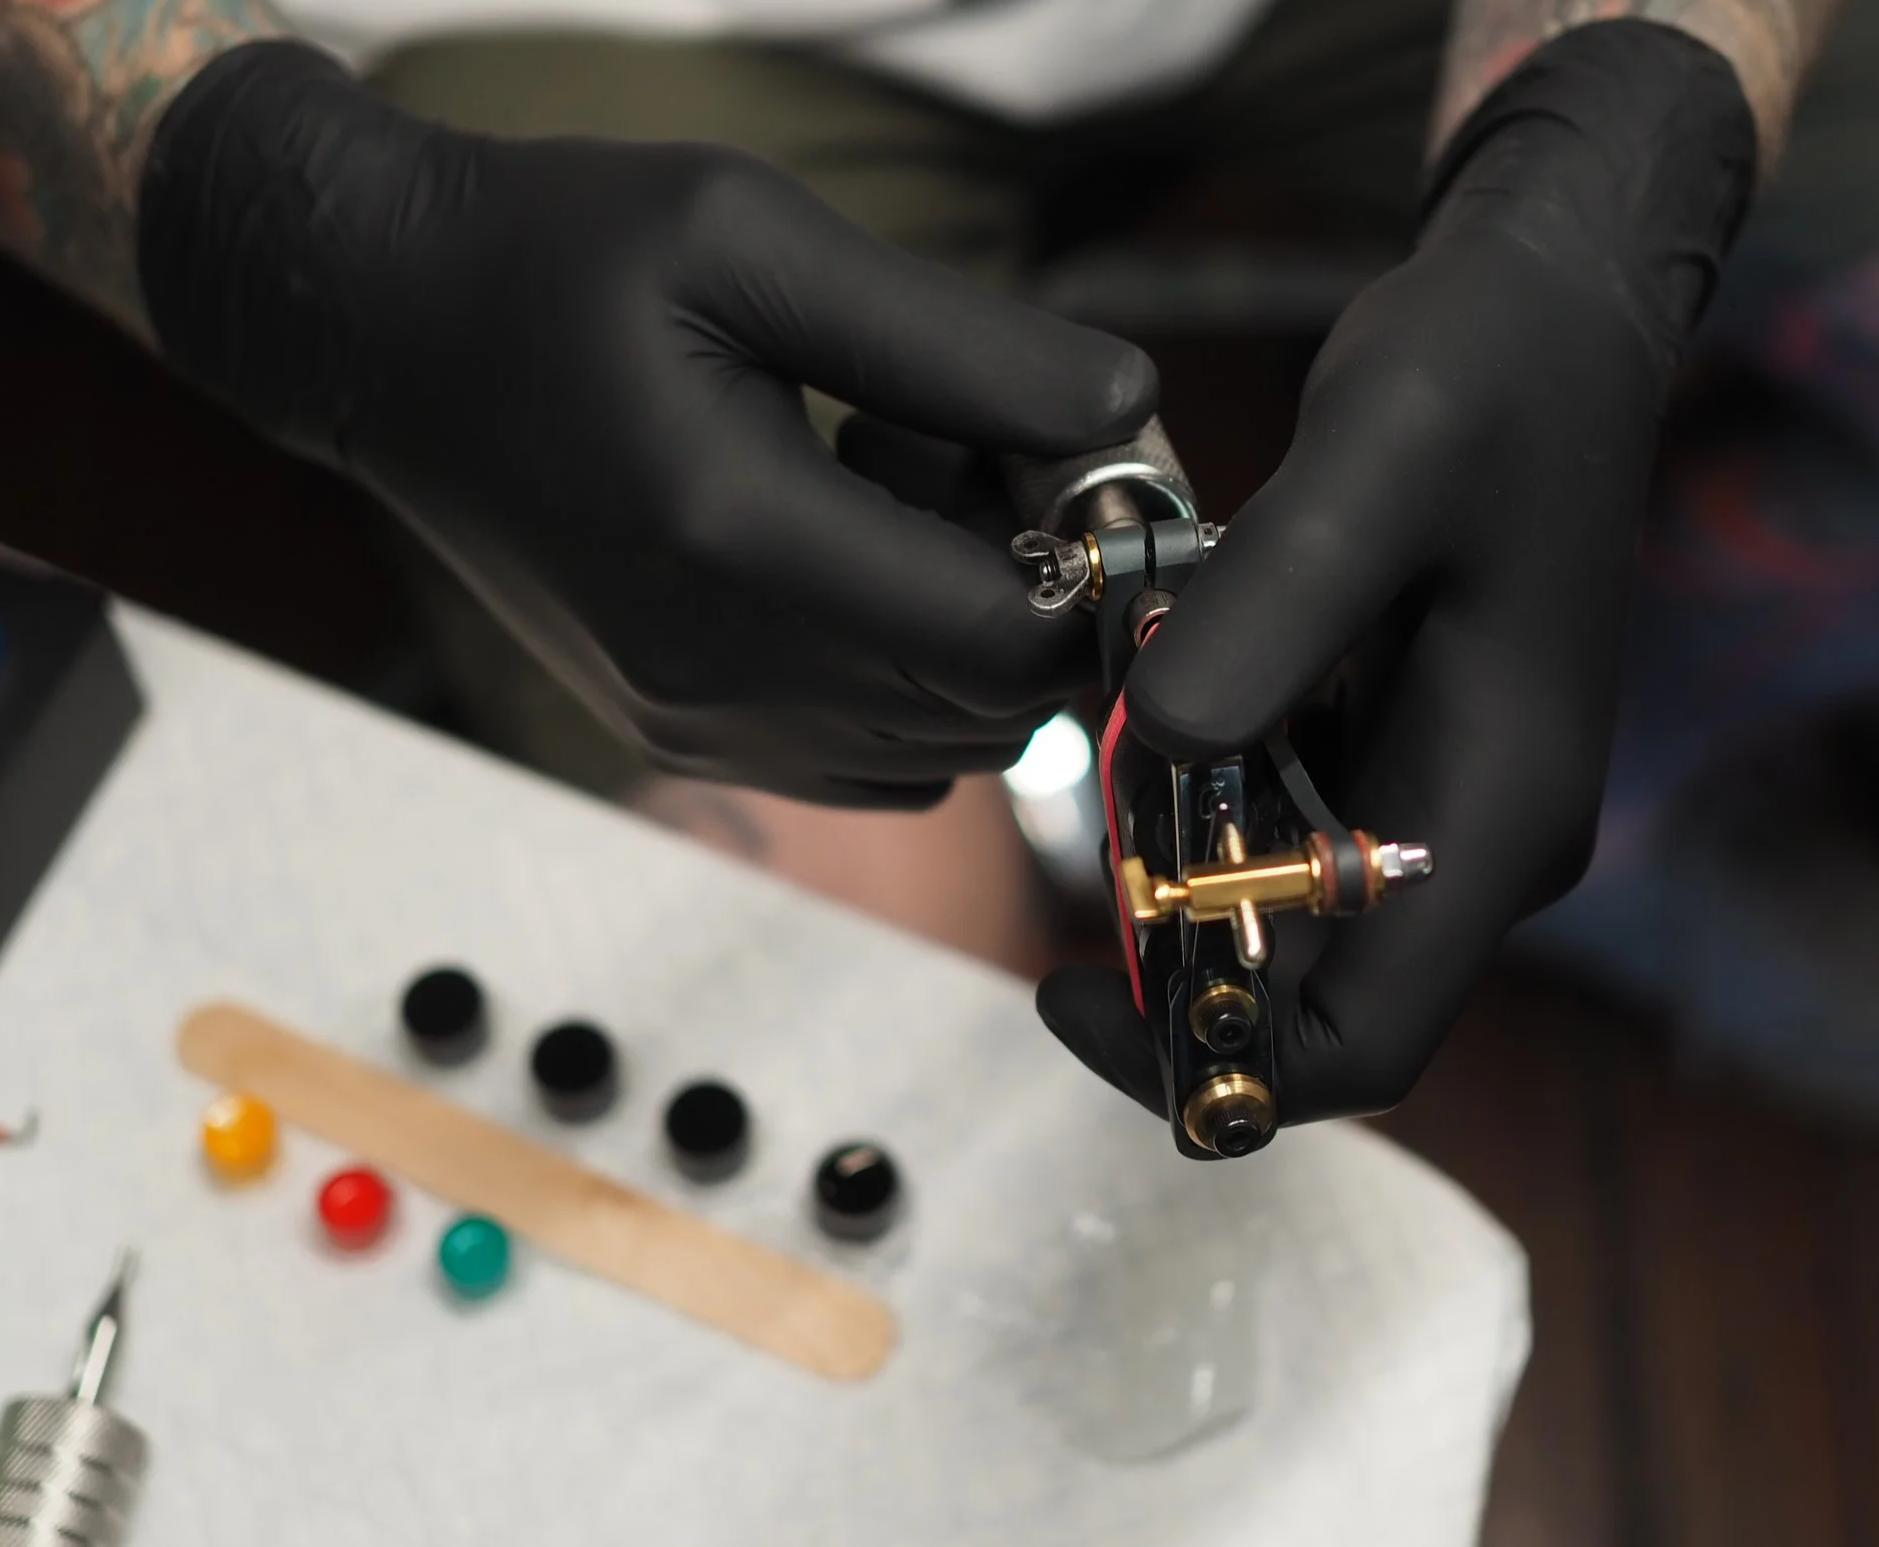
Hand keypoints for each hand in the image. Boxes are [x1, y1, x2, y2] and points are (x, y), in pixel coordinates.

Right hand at [137, 42, 1154, 806]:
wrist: (385, 337)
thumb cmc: (556, 259)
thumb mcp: (756, 240)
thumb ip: (957, 341)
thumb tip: (1124, 409)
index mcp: (736, 538)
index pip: (1007, 645)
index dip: (1090, 570)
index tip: (1078, 460)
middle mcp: (715, 671)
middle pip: (991, 712)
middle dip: (1039, 596)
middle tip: (979, 452)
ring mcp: (691, 724)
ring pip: (940, 753)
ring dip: (970, 642)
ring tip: (892, 496)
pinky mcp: (676, 736)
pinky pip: (867, 765)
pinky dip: (906, 686)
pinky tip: (846, 563)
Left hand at [1038, 21, 1757, 1122]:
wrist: (1544, 313)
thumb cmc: (1487, 381)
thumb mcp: (1371, 475)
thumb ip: (1269, 614)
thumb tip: (1157, 737)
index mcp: (1493, 822)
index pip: (1362, 1046)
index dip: (1207, 1059)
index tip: (1059, 986)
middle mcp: (1470, 844)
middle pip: (1307, 996)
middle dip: (1170, 961)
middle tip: (1062, 865)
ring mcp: (1431, 802)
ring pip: (1280, 913)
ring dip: (1174, 870)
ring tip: (1102, 757)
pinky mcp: (1390, 748)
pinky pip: (1276, 824)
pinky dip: (1196, 797)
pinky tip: (1144, 704)